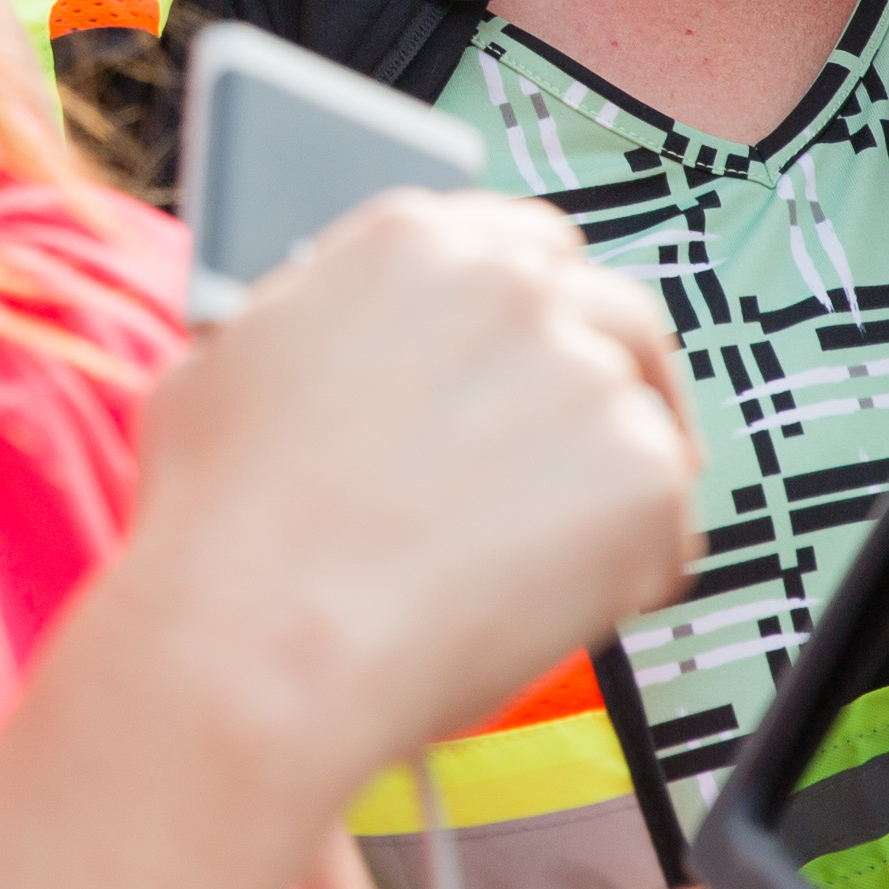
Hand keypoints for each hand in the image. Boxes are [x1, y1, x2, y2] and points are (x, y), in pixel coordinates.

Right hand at [120, 186, 702, 776]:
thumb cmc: (221, 529)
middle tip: (570, 464)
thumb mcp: (225, 367)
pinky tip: (547, 608)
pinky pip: (666, 521)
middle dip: (603, 382)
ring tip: (534, 563)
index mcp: (412, 240)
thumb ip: (314, 323)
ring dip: (606, 485)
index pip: (527, 243)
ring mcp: (584, 374)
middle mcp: (510, 285)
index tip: (534, 363)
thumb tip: (343, 335)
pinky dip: (626, 571)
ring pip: (644, 421)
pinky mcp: (639, 472)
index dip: (536, 312)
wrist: (260, 648)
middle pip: (611, 312)